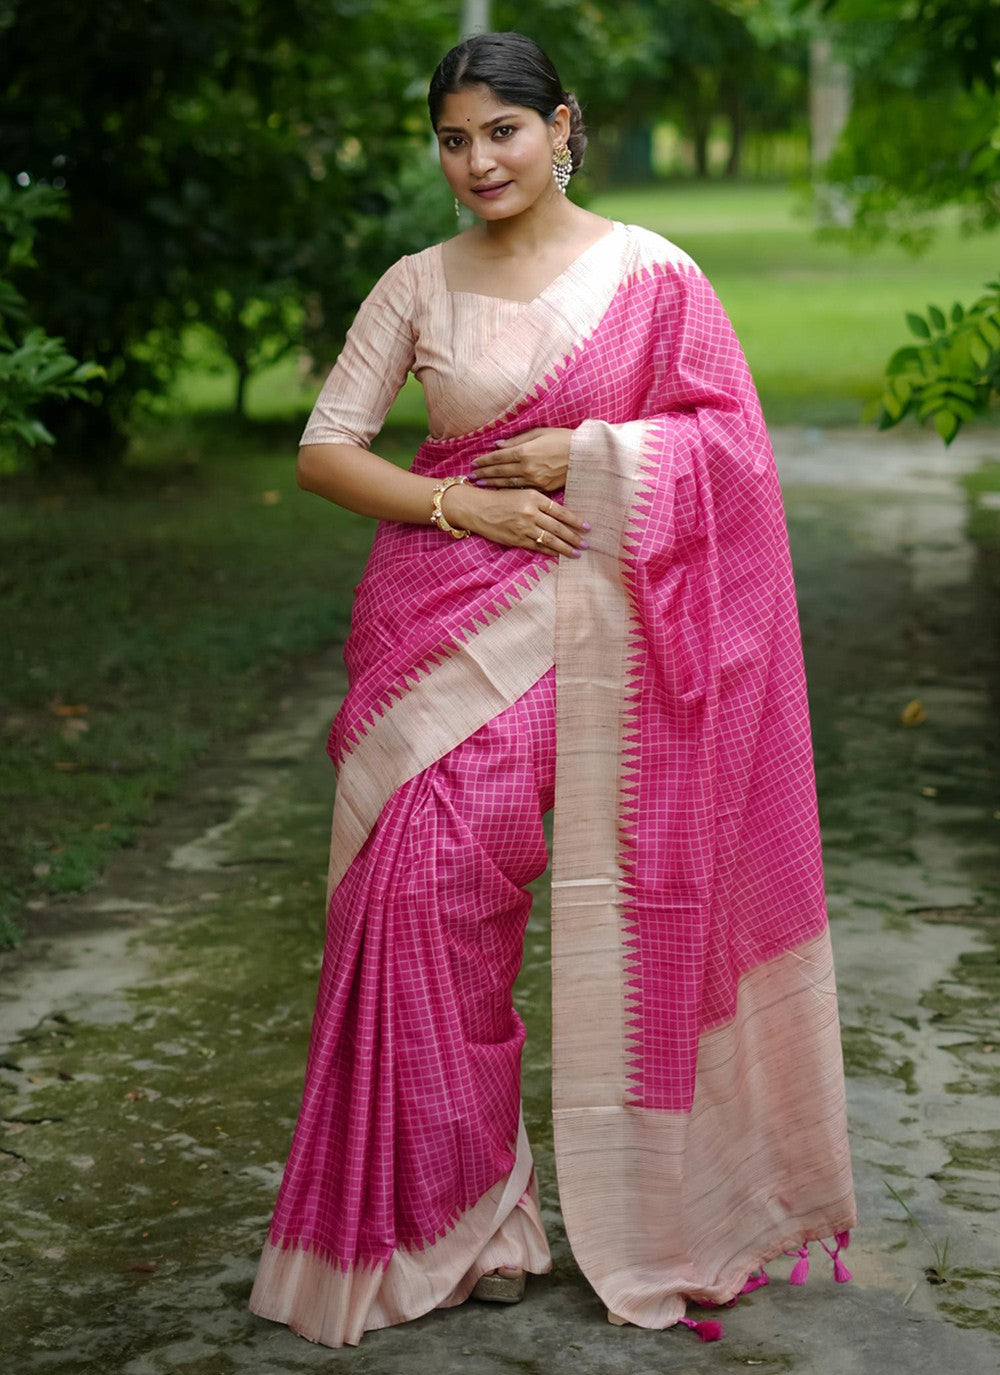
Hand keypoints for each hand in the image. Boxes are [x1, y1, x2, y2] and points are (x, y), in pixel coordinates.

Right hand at [443, 482, 588, 558]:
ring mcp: (523, 527)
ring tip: (577, 553)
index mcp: (533, 497)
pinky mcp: (516, 539)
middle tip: (586, 544)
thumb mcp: (522, 493)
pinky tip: (559, 555)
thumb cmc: (500, 499)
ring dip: (565, 547)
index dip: (574, 520)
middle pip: (558, 527)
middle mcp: (530, 512)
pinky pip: (537, 547)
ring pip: (550, 540)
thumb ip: (540, 502)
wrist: (477, 507)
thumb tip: (560, 514)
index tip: (586, 527)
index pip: (560, 511)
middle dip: (574, 537)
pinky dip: (549, 552)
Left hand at [471, 427, 571, 492]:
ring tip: (480, 483)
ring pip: (507, 483)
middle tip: (472, 475)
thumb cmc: (564, 438)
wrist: (586, 455)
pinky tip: (499, 490)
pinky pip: (521, 489)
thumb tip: (498, 445)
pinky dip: (507, 489)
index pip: (499, 457)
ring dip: (492, 483)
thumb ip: (517, 439)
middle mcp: (527, 467)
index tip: (474, 463)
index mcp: (525, 451)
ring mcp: (535, 480)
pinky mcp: (542, 488)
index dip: (485, 460)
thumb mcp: (540, 432)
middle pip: (500, 471)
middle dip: (484, 473)